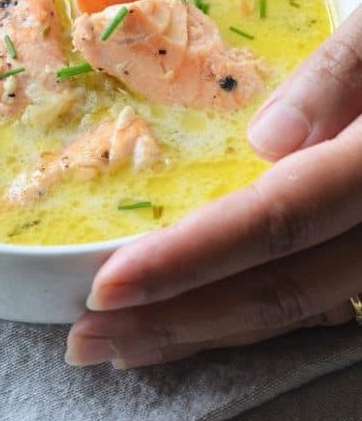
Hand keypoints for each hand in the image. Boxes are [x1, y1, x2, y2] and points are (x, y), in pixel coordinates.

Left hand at [66, 7, 361, 368]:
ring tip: (120, 347)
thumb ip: (343, 73)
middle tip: (85, 340)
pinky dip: (247, 319)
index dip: (190, 261)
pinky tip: (194, 323)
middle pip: (278, 290)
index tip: (107, 285)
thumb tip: (266, 140)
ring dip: (203, 335)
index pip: (276, 222)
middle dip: (175, 322)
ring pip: (297, 312)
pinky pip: (316, 301)